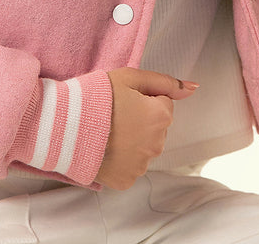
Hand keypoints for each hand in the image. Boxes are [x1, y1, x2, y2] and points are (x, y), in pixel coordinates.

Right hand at [96, 68, 196, 189]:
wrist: (64, 126)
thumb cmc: (96, 97)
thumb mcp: (130, 77)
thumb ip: (165, 82)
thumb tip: (194, 87)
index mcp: (161, 116)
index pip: (163, 103)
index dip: (143, 98)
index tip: (125, 99)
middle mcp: (156, 144)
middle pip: (156, 127)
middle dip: (141, 120)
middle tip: (115, 114)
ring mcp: (141, 165)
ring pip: (144, 147)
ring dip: (132, 140)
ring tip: (107, 130)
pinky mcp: (126, 180)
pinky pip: (131, 165)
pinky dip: (121, 158)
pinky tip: (105, 147)